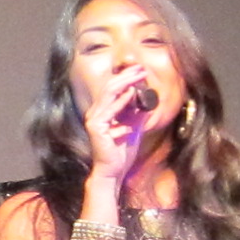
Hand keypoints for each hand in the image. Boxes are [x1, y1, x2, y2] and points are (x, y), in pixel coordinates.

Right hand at [78, 75, 156, 195]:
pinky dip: (121, 102)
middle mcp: (95, 113)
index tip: (141, 70)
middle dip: (126, 76)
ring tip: (139, 76)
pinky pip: (110, 111)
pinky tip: (132, 94)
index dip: (126, 77)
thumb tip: (146, 99)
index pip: (113, 88)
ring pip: (109, 94)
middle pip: (110, 87)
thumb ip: (136, 114)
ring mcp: (94, 120)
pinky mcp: (96, 128)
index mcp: (102, 112)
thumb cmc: (120, 152)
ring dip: (125, 83)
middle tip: (141, 68)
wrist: (113, 172)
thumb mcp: (133, 128)